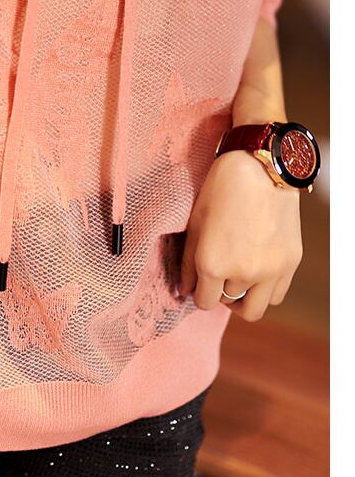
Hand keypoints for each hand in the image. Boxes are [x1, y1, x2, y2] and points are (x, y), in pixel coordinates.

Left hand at [178, 149, 303, 320]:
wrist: (260, 167)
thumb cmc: (221, 190)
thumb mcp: (195, 223)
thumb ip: (187, 262)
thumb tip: (185, 290)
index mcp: (212, 264)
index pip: (203, 302)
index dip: (198, 293)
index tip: (200, 282)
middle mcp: (242, 273)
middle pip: (227, 303)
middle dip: (219, 293)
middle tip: (218, 276)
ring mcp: (270, 271)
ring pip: (254, 308)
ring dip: (243, 298)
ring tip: (237, 277)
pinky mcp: (290, 263)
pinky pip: (276, 295)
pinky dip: (265, 291)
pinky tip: (257, 272)